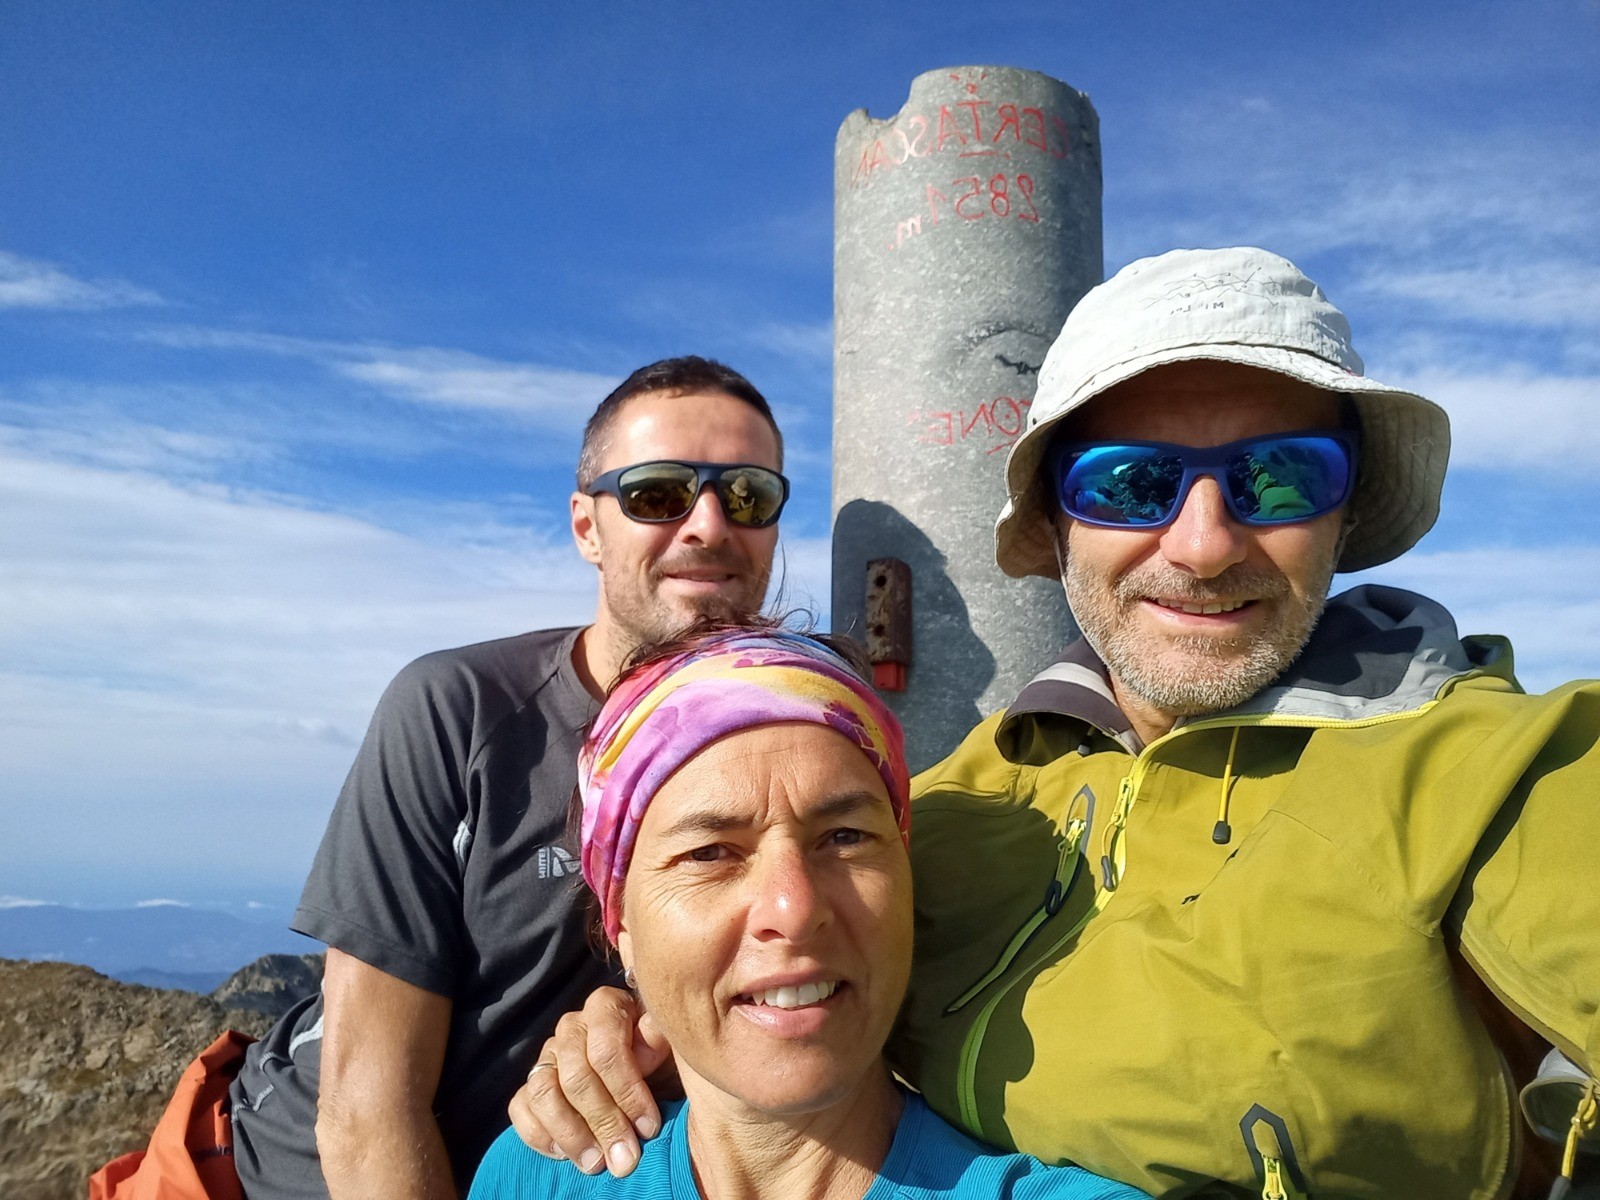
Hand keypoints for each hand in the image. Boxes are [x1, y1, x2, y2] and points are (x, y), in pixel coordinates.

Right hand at [508, 986, 673, 1176]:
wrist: (647, 1077)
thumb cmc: (662, 1060)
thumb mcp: (672, 1047)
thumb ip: (661, 1041)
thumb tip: (644, 1052)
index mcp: (606, 1007)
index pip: (606, 1049)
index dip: (627, 1091)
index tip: (649, 1127)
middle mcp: (572, 1027)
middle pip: (575, 1076)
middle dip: (604, 1122)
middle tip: (626, 1158)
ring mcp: (547, 1055)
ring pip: (543, 1092)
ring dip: (571, 1134)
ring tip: (597, 1163)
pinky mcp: (530, 1085)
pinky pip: (520, 1108)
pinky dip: (540, 1135)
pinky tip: (566, 1154)